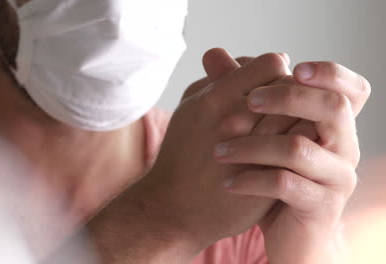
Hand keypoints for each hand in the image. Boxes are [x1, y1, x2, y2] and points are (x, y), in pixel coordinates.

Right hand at [86, 51, 290, 262]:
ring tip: (289, 125)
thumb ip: (213, 80)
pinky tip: (292, 146)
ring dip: (300, 118)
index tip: (271, 83)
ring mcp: (255, 150)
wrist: (174, 207)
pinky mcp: (267, 176)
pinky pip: (301, 149)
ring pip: (301, 118)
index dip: (276, 70)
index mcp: (215, 99)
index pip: (271, 64)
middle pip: (290, 89)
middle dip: (291, 94)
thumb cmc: (181, 155)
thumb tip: (238, 58)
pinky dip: (302, 142)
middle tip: (283, 105)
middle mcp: (237, 120)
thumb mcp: (189, 109)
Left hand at [214, 61, 370, 262]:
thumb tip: (213, 55)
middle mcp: (344, 147)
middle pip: (332, 107)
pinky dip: (253, 180)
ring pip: (299, 148)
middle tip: (247, 100)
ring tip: (218, 151)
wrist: (288, 231)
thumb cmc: (274, 175)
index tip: (293, 66)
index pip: (351, 88)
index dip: (330, 73)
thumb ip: (240, 91)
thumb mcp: (260, 133)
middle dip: (287, 97)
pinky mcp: (321, 206)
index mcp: (333, 125)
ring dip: (252, 146)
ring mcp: (337, 177)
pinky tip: (229, 182)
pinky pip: (287, 185)